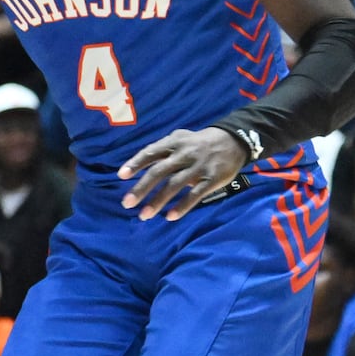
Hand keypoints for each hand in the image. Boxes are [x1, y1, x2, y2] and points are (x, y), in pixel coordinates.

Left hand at [118, 127, 248, 220]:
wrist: (233, 140)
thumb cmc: (197, 142)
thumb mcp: (179, 138)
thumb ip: (161, 150)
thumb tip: (139, 165)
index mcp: (173, 143)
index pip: (150, 152)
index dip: (135, 163)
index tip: (121, 176)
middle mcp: (183, 155)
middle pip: (159, 172)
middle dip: (141, 188)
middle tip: (127, 204)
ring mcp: (198, 167)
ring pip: (174, 185)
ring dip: (158, 201)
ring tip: (144, 215)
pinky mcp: (212, 179)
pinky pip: (195, 195)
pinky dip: (182, 206)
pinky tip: (169, 217)